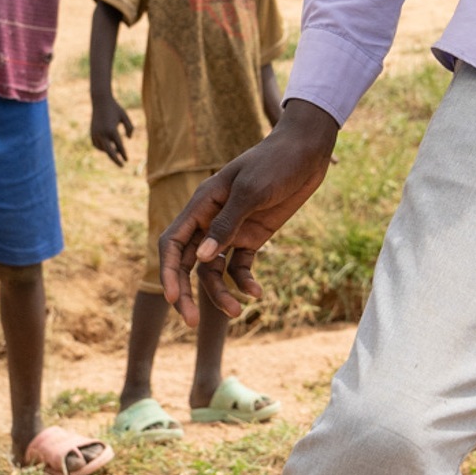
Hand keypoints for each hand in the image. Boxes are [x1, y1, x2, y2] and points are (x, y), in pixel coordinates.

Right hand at [90, 96, 133, 168]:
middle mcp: (103, 133)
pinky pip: (97, 145)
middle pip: (110, 152)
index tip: (127, 160)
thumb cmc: (115, 108)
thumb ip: (130, 128)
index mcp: (112, 130)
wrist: (100, 101)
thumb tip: (128, 139)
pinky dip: (102, 148)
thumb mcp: (125, 117)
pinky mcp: (92, 133)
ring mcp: (96, 134)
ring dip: (109, 152)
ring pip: (103, 149)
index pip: (119, 146)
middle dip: (116, 160)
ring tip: (116, 151)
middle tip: (122, 166)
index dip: (123, 154)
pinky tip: (107, 147)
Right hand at [163, 101, 341, 321]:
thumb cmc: (275, 163)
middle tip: (191, 322)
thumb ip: (226, 224)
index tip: (174, 298)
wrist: (306, 151)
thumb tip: (203, 257)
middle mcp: (210, 220)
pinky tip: (258, 294)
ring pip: (214, 270)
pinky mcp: (253, 236)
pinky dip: (245, 281)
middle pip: (188, 263)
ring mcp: (232, 230)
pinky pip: (240, 266)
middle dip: (187, 292)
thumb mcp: (251, 191)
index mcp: (201, 205)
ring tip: (238, 312)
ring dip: (221, 293)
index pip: (173, 243)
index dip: (169, 272)